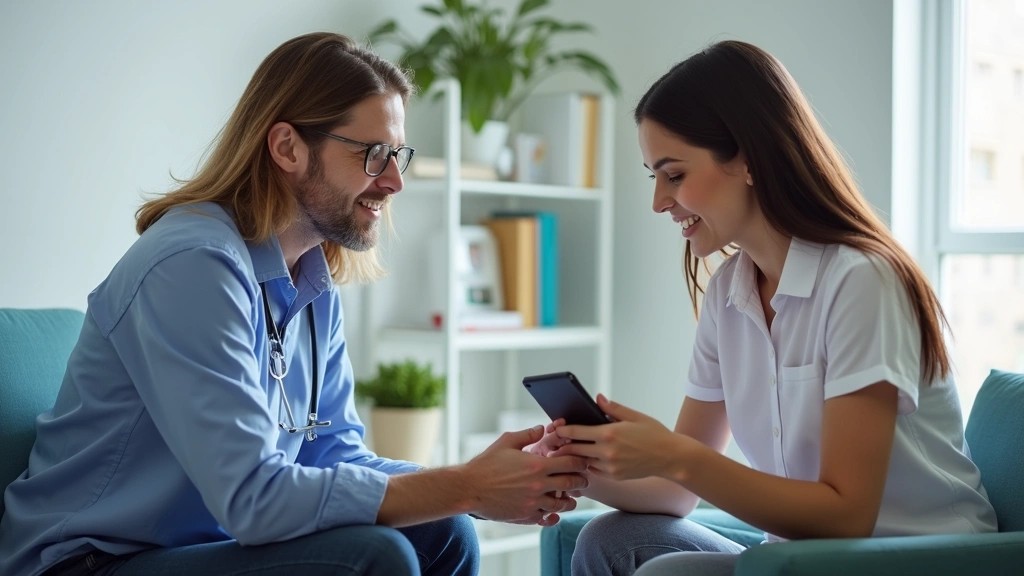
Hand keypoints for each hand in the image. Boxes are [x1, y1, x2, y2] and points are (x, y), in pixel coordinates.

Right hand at [463, 425, 589, 525]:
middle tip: (582, 479)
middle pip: (572, 484)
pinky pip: (547, 518)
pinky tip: (552, 511)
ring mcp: (533, 503)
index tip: (581, 460)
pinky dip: (553, 514)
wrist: (470, 488)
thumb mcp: (507, 442)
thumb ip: (527, 434)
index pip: (571, 463)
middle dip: (580, 481)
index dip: (580, 461)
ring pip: (563, 504)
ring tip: (569, 497)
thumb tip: (542, 429)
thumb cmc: (486, 464)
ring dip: (569, 500)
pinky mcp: (526, 516)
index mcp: (537, 465)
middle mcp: (539, 485)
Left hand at [551, 394, 689, 480]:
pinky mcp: (615, 476)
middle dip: (564, 446)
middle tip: (555, 442)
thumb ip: (613, 408)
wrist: (671, 457)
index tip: (556, 427)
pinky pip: (594, 470)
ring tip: (567, 450)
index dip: (563, 430)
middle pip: (575, 450)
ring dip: (575, 456)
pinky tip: (586, 458)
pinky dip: (589, 464)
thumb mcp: (634, 416)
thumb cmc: (654, 433)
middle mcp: (607, 452)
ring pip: (583, 462)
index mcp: (609, 434)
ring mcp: (610, 467)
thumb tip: (597, 398)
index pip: (577, 432)